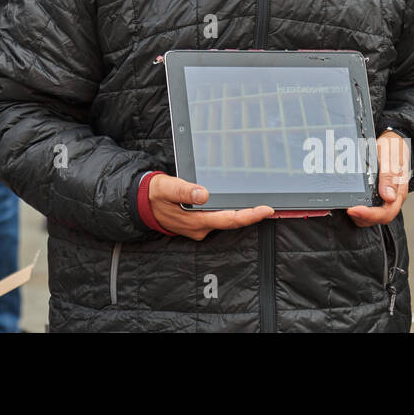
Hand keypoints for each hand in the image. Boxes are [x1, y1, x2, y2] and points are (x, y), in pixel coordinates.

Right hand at [148, 174, 273, 240]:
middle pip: (231, 222)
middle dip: (251, 215)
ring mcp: (199, 227)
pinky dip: (231, 212)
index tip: (266, 209)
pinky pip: (218, 219)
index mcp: (195, 220)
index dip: (249, 216)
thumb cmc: (154, 194)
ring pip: (226, 221)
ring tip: (260, 205)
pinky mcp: (198, 223)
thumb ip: (183, 190)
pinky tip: (239, 205)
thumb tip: (203, 193)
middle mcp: (200, 227)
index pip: (228, 219)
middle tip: (271, 207)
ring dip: (242, 214)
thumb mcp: (165, 187)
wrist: (142, 204)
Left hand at [347, 131, 410, 226]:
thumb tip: (388, 197)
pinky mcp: (378, 195)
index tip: (353, 209)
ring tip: (348, 207)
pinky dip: (360, 209)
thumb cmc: (393, 148)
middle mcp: (393, 198)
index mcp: (399, 192)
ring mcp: (385, 197)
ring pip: (374, 216)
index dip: (369, 214)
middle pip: (379, 218)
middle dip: (362, 217)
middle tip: (347, 209)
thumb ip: (389, 176)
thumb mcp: (391, 157)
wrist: (394, 141)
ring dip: (360, 216)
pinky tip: (351, 202)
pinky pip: (370, 208)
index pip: (386, 212)